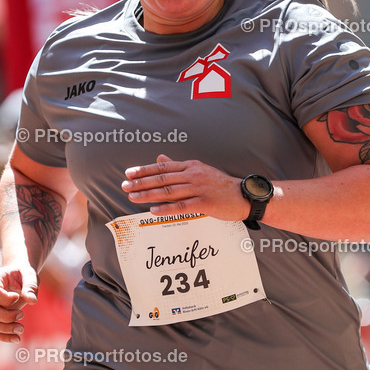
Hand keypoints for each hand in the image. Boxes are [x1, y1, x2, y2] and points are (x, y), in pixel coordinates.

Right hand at [0, 262, 37, 342]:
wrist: (19, 278)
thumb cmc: (23, 275)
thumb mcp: (30, 275)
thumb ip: (31, 286)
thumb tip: (32, 301)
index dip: (5, 298)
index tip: (17, 297)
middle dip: (6, 316)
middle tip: (22, 314)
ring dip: (4, 329)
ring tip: (21, 329)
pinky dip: (3, 337)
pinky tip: (17, 338)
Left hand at [122, 154, 250, 219]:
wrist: (244, 196)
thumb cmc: (220, 184)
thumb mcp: (199, 170)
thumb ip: (178, 167)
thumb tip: (160, 159)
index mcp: (190, 166)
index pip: (162, 168)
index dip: (144, 170)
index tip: (129, 173)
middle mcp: (193, 175)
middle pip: (162, 179)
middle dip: (141, 182)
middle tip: (124, 186)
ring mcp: (199, 188)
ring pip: (168, 192)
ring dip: (148, 194)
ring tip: (132, 197)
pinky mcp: (205, 203)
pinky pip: (182, 206)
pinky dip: (166, 208)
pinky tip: (153, 210)